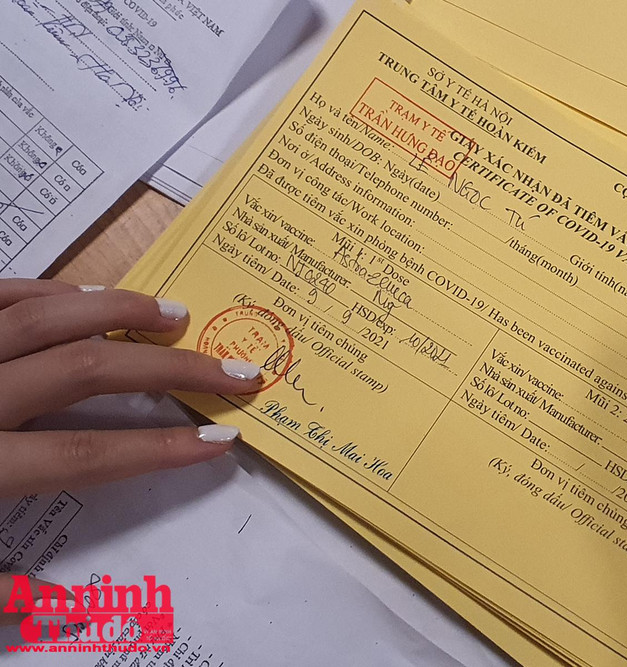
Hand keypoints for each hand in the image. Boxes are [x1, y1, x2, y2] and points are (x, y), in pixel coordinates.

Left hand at [0, 279, 262, 624]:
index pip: (87, 456)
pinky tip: (89, 296)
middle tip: (231, 370)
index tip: (222, 441)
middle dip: (170, 371)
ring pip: (45, 317)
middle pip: (87, 373)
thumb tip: (55, 611)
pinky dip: (48, 291)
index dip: (162, 450)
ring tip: (176, 314)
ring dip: (120, 312)